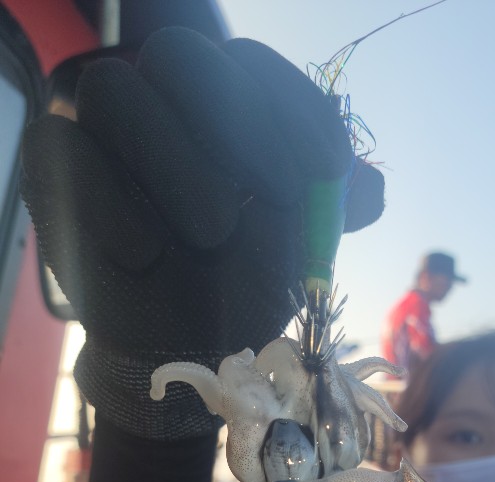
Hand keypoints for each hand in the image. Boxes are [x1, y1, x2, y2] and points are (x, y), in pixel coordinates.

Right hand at [21, 27, 383, 438]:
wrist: (184, 345)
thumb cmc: (243, 283)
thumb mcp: (299, 248)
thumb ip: (332, 212)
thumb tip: (372, 189)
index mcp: (223, 108)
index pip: (253, 66)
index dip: (297, 108)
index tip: (329, 172)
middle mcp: (161, 106)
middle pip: (180, 56)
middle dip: (241, 122)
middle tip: (279, 195)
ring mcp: (103, 135)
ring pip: (113, 91)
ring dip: (176, 159)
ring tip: (215, 232)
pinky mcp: (56, 174)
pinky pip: (64, 150)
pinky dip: (111, 202)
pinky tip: (148, 255)